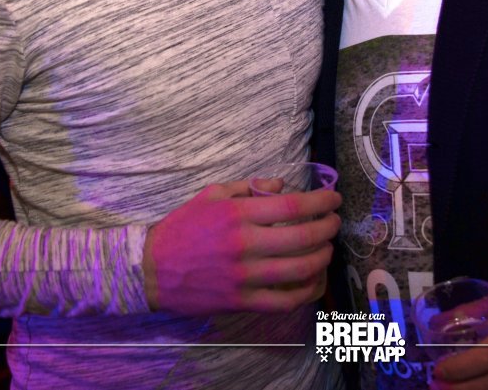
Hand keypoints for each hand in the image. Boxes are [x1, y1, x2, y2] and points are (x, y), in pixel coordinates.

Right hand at [143, 180, 340, 315]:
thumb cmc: (183, 228)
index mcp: (237, 215)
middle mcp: (245, 245)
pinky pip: (285, 300)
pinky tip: (314, 279)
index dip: (321, 201)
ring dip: (323, 257)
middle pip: (303, 236)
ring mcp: (245, 276)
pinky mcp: (242, 301)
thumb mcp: (211, 195)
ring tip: (327, 248)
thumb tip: (283, 186)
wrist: (152, 269)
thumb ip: (249, 187)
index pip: (292, 206)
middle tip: (335, 222)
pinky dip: (306, 290)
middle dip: (328, 228)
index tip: (334, 199)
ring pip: (300, 269)